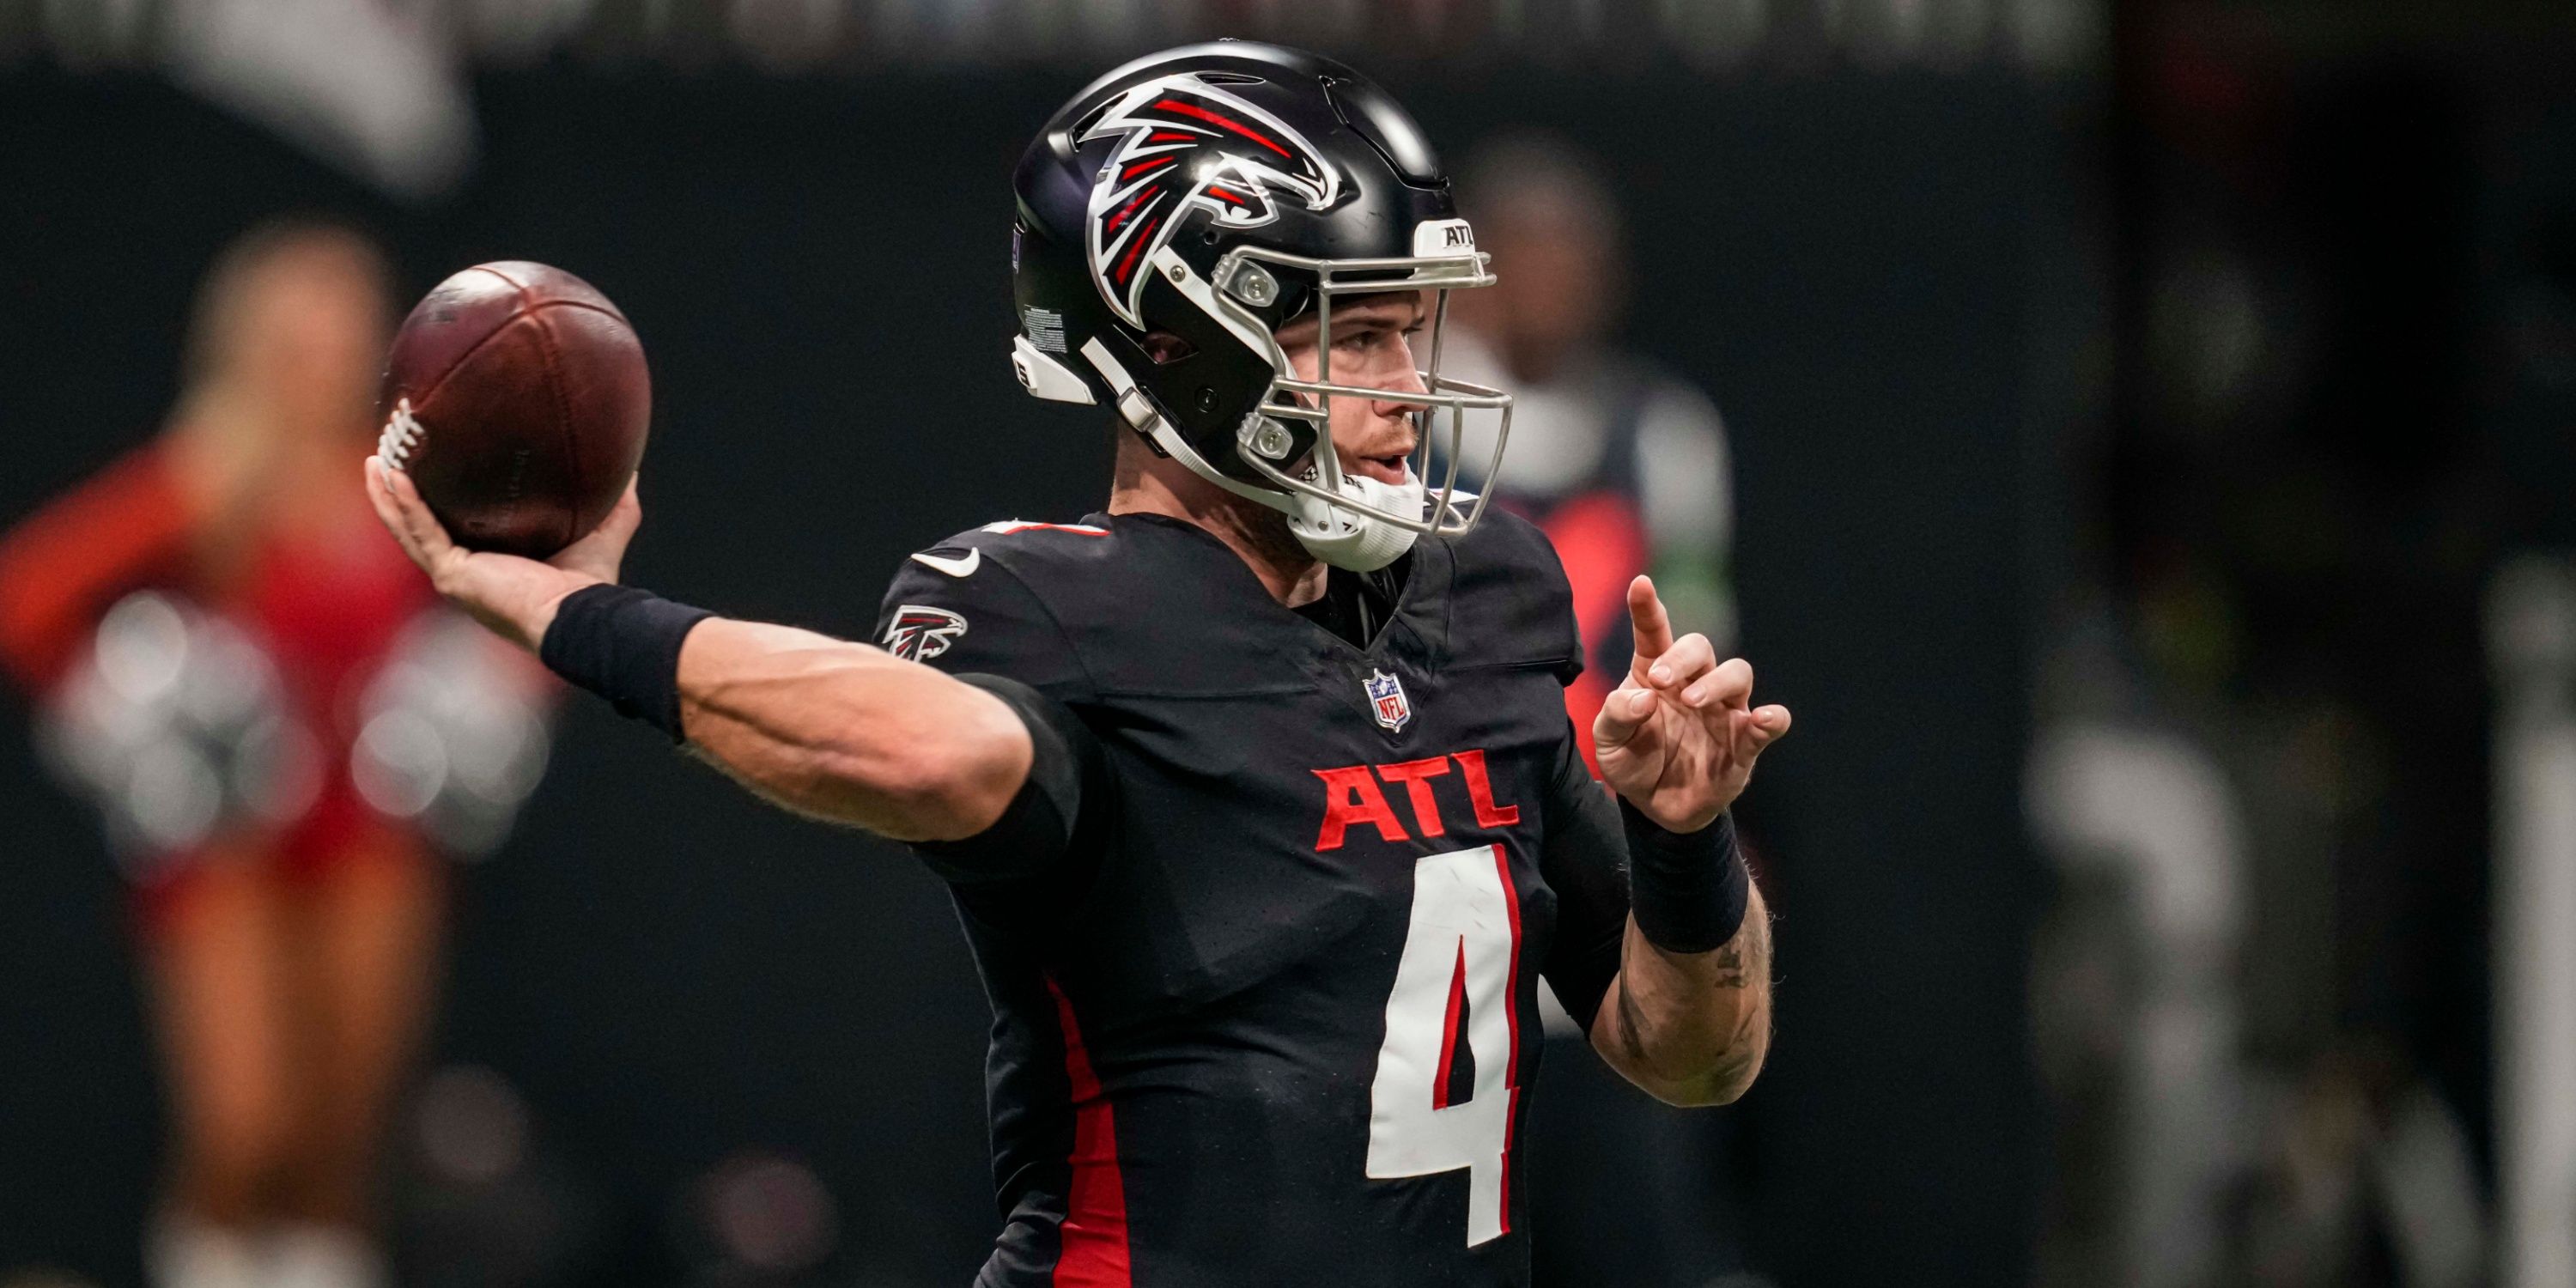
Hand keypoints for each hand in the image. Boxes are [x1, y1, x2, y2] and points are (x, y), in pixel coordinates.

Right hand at [363, 455, 641, 651]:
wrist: (584, 616)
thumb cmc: (594, 585)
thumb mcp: (604, 528)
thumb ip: (615, 497)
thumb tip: (630, 462)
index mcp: (493, 565)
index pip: (457, 528)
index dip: (441, 500)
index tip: (430, 466)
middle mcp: (469, 572)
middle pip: (421, 526)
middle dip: (401, 492)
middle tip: (388, 454)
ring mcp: (455, 576)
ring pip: (409, 529)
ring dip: (388, 495)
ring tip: (374, 460)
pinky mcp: (453, 575)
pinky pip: (420, 531)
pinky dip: (403, 503)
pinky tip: (389, 474)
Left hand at [1593, 575, 1791, 831]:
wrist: (1656, 808)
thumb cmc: (1632, 762)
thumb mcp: (1609, 742)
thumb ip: (1617, 715)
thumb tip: (1645, 697)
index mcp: (1654, 676)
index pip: (1654, 633)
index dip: (1647, 608)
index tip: (1640, 584)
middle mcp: (1693, 684)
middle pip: (1699, 648)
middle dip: (1681, 657)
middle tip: (1659, 680)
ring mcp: (1723, 711)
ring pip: (1737, 673)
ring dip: (1716, 682)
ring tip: (1691, 701)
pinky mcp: (1744, 743)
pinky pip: (1766, 725)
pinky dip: (1771, 719)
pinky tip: (1764, 719)